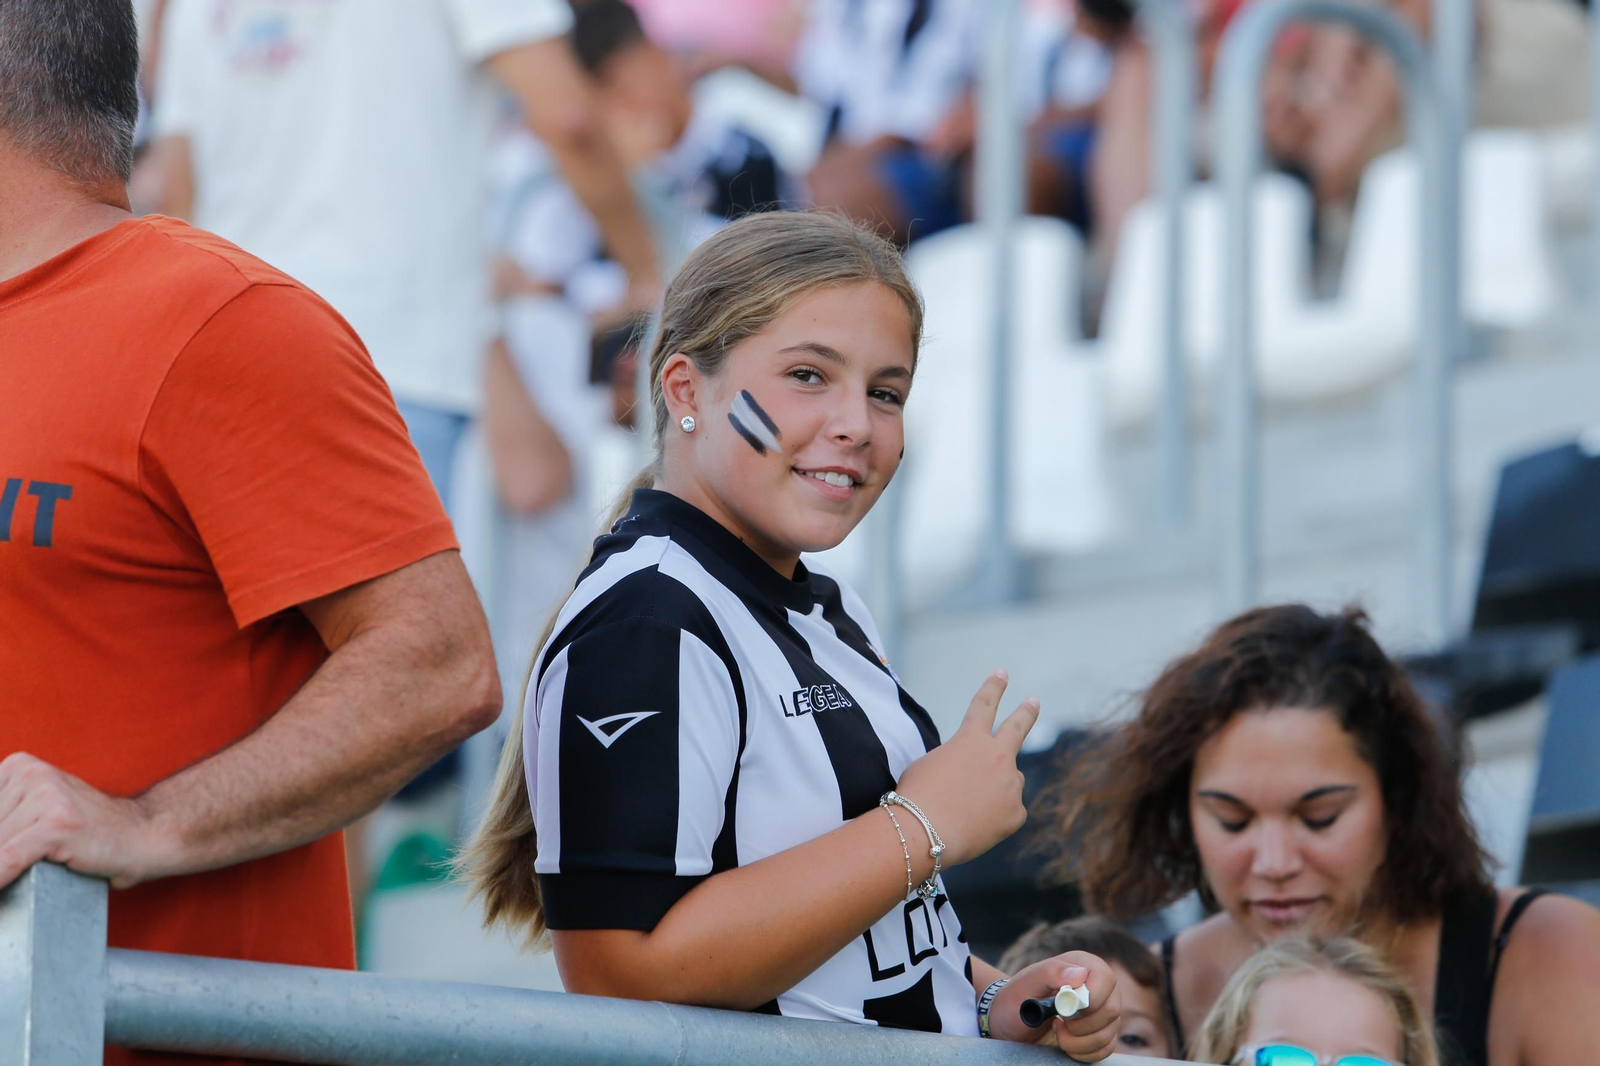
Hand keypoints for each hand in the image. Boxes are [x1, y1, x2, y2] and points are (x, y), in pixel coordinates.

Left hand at [0, 752, 164, 889]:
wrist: (145, 836)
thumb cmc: (90, 832)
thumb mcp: (40, 809)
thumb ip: (6, 818)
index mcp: (20, 766)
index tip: (7, 842)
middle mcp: (31, 773)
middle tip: (18, 858)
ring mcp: (46, 797)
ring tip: (25, 871)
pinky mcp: (57, 825)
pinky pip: (6, 860)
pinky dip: (0, 879)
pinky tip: (3, 888)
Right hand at [893, 670, 1038, 866]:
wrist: (925, 831)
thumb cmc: (917, 796)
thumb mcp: (930, 764)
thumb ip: (957, 760)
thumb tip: (975, 772)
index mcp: (971, 740)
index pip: (984, 705)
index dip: (993, 687)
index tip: (1002, 673)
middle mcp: (997, 757)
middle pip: (1017, 728)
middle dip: (1026, 713)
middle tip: (1033, 701)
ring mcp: (1011, 785)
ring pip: (1010, 781)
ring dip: (995, 788)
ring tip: (969, 806)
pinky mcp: (1017, 813)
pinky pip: (1008, 812)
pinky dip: (994, 817)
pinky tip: (975, 825)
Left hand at [991, 952, 1122, 1060]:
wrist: (1012, 1019)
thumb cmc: (1017, 998)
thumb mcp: (1027, 982)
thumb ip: (1051, 972)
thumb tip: (1079, 974)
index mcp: (1084, 965)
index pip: (1105, 979)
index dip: (1089, 999)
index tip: (1064, 1010)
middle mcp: (1100, 986)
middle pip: (1111, 1010)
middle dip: (1080, 1025)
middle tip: (1056, 1022)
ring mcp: (1103, 1011)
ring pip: (1108, 1034)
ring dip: (1078, 1041)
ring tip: (1056, 1030)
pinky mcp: (1102, 1032)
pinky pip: (1105, 1049)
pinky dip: (1082, 1052)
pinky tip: (1065, 1041)